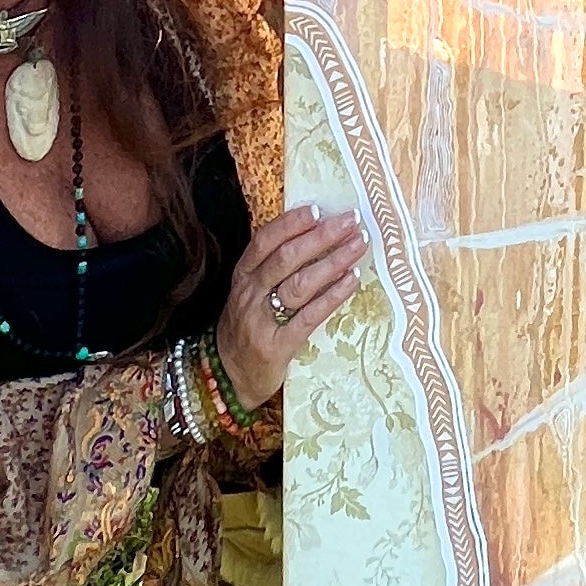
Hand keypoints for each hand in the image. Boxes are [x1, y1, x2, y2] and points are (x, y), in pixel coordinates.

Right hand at [216, 204, 366, 409]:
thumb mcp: (250, 293)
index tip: (318, 208)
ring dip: (332, 261)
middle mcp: (249, 294)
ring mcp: (261, 320)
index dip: (291, 223)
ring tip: (358, 245)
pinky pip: (308, 316)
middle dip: (321, 236)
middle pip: (286, 258)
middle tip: (351, 221)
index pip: (264, 241)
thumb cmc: (247, 327)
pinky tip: (352, 280)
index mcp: (242, 276)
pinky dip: (332, 295)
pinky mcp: (277, 346)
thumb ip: (272, 267)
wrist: (227, 377)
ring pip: (299, 283)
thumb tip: (314, 234)